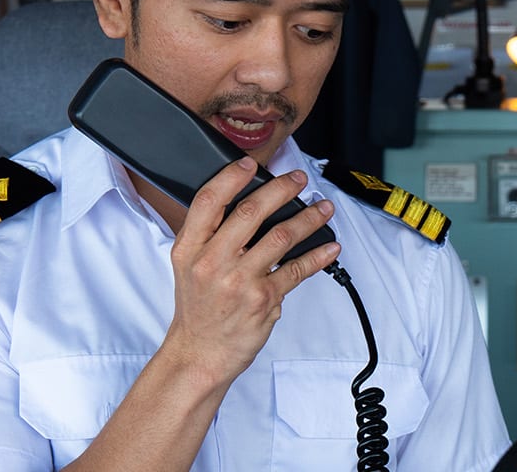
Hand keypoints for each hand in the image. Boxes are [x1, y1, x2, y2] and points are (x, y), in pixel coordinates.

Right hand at [162, 157, 340, 383]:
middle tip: (299, 179)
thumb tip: (244, 200)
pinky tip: (329, 246)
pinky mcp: (263, 299)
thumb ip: (208, 235)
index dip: (231, 177)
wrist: (201, 352)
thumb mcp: (187, 266)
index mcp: (190, 248)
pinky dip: (318, 255)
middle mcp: (212, 262)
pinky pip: (297, 270)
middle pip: (250, 213)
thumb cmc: (199, 308)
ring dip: (308, 218)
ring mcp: (239, 281)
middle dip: (281, 190)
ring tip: (324, 208)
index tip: (251, 164)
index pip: (208, 201)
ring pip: (281, 237)